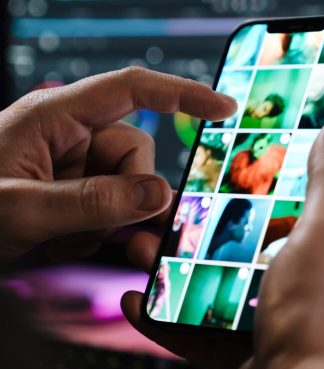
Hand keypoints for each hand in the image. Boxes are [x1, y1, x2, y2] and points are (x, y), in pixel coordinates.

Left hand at [0, 67, 236, 263]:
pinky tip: (72, 244)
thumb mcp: (22, 208)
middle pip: (137, 155)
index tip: (224, 109)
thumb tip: (159, 194)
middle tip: (101, 229)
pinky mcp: (77, 199)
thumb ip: (91, 202)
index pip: (131, 91)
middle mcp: (72, 139)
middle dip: (130, 194)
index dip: (181, 95)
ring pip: (130, 190)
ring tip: (70, 240)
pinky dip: (104, 234)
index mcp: (54, 117)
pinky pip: (115, 212)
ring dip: (113, 222)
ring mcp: (77, 171)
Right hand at [122, 120, 323, 368]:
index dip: (235, 187)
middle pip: (221, 244)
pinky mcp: (225, 351)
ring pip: (196, 283)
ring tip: (135, 247)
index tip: (203, 169)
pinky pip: (182, 329)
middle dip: (185, 227)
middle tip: (155, 210)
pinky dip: (156, 315)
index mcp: (304, 249)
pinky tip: (132, 298)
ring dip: (162, 266)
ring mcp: (249, 318)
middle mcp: (278, 282)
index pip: (265, 207)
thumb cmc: (318, 312)